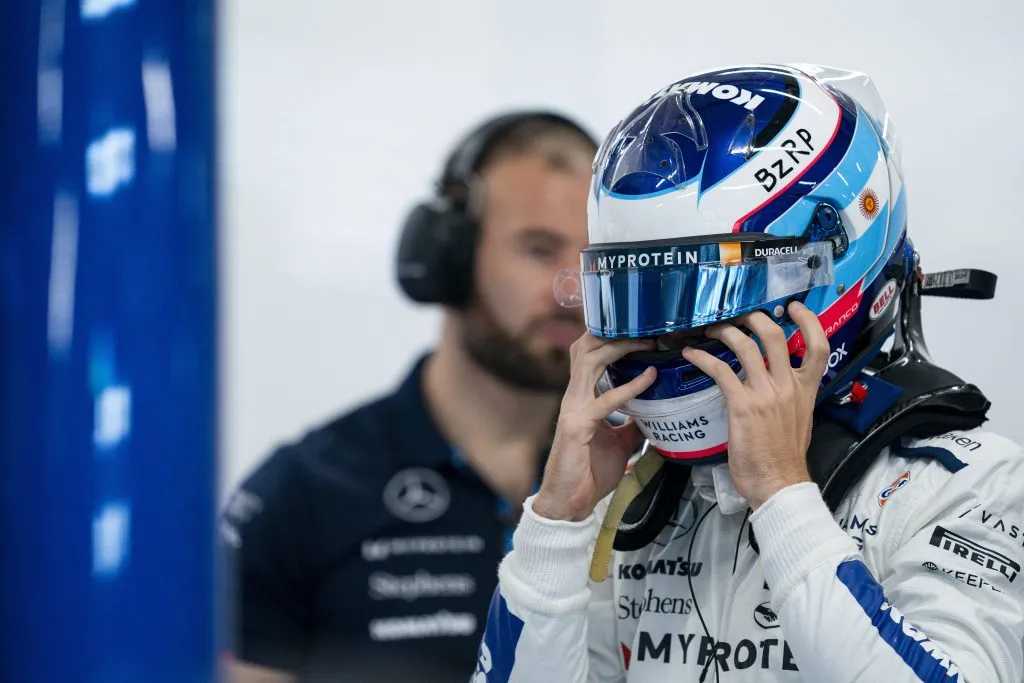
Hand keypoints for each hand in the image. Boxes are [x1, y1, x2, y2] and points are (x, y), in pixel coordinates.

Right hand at [532, 334, 657, 521]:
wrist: (571, 503)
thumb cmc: (591, 473)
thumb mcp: (620, 442)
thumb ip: (633, 423)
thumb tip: (655, 411)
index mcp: (581, 397)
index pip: (588, 355)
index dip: (608, 337)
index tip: (638, 329)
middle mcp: (573, 397)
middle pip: (583, 348)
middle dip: (611, 333)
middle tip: (644, 327)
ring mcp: (572, 409)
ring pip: (588, 363)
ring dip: (617, 348)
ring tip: (645, 343)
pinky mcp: (577, 426)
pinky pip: (605, 400)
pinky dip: (629, 387)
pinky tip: (649, 378)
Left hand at [682, 302, 828, 509]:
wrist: (778, 484)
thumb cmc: (784, 458)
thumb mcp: (798, 421)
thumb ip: (789, 398)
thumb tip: (775, 386)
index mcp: (805, 390)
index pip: (819, 347)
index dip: (808, 322)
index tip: (795, 307)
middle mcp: (787, 386)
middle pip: (774, 336)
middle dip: (753, 318)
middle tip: (738, 315)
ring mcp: (765, 394)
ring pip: (745, 346)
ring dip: (724, 332)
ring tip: (710, 330)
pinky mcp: (742, 405)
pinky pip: (720, 370)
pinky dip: (702, 358)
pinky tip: (690, 355)